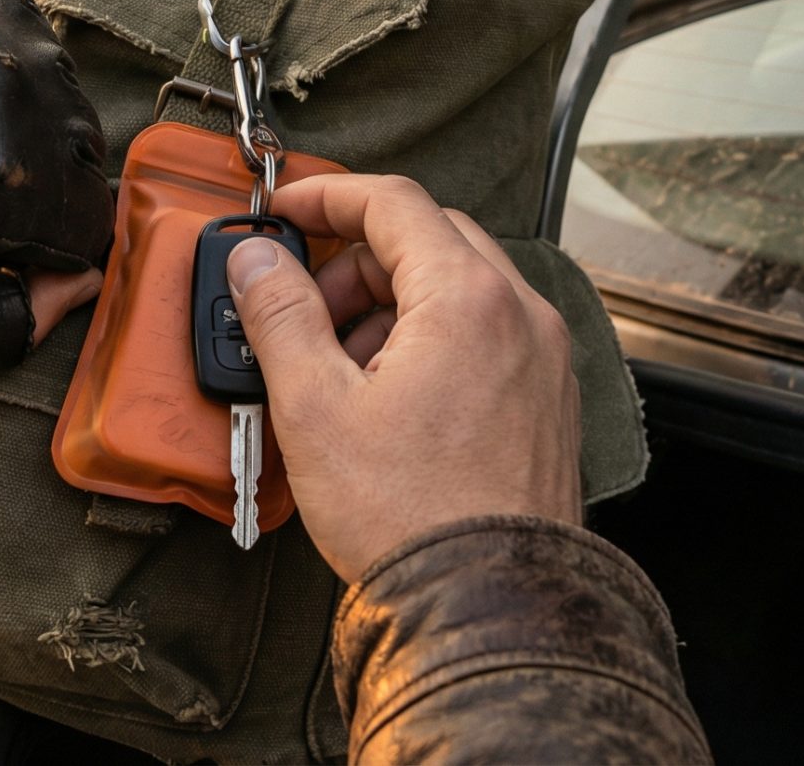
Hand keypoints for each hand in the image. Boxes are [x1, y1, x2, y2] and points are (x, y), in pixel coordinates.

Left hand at [0, 0, 112, 367]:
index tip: (0, 243)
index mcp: (10, 182)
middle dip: (34, 173)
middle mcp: (16, 85)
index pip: (88, 219)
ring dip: (7, 98)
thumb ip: (6, 325)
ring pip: (46, 66)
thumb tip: (74, 287)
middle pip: (78, 140)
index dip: (48, 244)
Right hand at [226, 174, 582, 580]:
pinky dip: (432, 341)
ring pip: (460, 288)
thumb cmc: (410, 516)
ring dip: (392, 304)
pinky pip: (486, 336)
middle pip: (430, 239)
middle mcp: (521, 315)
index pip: (393, 203)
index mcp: (467, 299)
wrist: (486, 607)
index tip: (285, 211)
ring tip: (340, 370)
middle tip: (304, 306)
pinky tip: (388, 400)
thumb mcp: (315, 407)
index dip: (327, 197)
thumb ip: (279, 315)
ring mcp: (543, 360)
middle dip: (357, 262)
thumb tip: (256, 260)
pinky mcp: (547, 403)